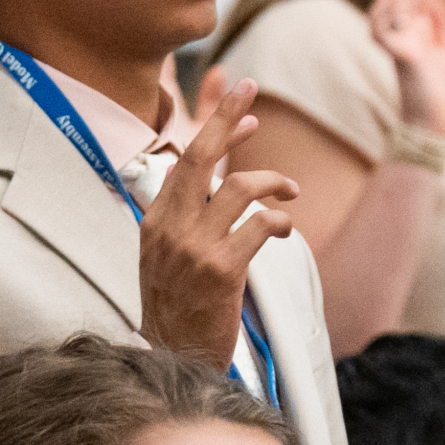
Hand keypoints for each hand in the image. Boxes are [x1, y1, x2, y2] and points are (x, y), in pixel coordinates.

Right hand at [139, 75, 299, 369]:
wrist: (174, 355)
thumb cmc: (179, 304)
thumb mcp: (169, 254)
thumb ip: (190, 216)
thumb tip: (218, 179)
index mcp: (154, 220)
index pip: (183, 160)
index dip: (214, 129)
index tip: (243, 109)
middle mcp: (168, 227)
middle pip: (199, 157)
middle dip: (226, 118)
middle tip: (251, 89)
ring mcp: (193, 247)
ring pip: (239, 187)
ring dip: (273, 181)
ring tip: (289, 190)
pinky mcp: (221, 270)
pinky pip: (261, 224)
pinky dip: (281, 220)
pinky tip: (284, 229)